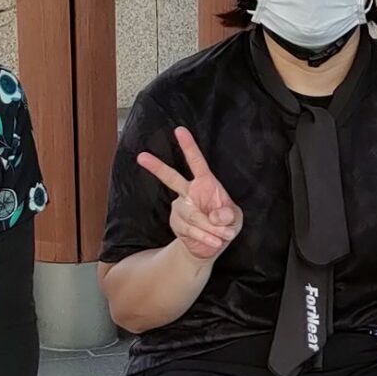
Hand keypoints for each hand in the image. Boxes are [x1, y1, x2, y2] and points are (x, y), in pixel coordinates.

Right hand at [138, 128, 242, 262]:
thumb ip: (229, 215)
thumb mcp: (235, 218)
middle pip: (171, 178)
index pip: (197, 162)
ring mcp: (180, 207)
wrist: (212, 246)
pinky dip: (205, 237)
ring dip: (209, 228)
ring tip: (222, 235)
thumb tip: (215, 216)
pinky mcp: (176, 222)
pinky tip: (214, 241)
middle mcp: (189, 192)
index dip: (189, 146)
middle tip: (141, 156)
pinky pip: (191, 230)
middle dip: (156, 167)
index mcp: (206, 183)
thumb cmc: (226, 225)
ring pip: (192, 215)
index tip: (179, 130)